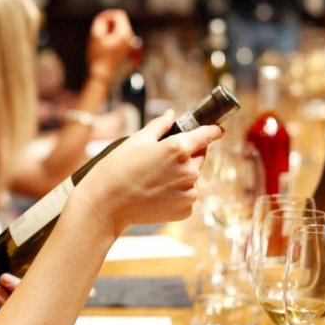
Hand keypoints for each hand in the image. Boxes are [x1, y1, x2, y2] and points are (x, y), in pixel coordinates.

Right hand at [75, 111, 223, 233]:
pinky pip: (187, 196)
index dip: (213, 130)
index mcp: (178, 148)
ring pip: (192, 178)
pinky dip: (177, 194)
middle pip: (199, 157)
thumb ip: (159, 126)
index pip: (206, 135)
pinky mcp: (186, 209)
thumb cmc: (118, 169)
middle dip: (188, 155)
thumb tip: (171, 116)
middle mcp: (189, 170)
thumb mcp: (137, 140)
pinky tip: (157, 194)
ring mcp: (189, 191)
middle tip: (163, 160)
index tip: (218, 130)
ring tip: (154, 180)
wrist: (107, 204)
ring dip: (181, 176)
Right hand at [86, 9, 135, 83]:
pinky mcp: (129, 54)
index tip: (99, 23)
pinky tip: (107, 49)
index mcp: (125, 33)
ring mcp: (131, 47)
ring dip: (111, 34)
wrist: (103, 77)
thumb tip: (107, 17)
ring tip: (102, 44)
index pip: (119, 15)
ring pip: (121, 33)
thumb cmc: (98, 56)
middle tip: (99, 35)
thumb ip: (100, 21)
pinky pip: (122, 42)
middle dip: (110, 25)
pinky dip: (115, 41)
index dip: (108, 16)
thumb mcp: (95, 35)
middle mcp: (131, 39)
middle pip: (121, 24)